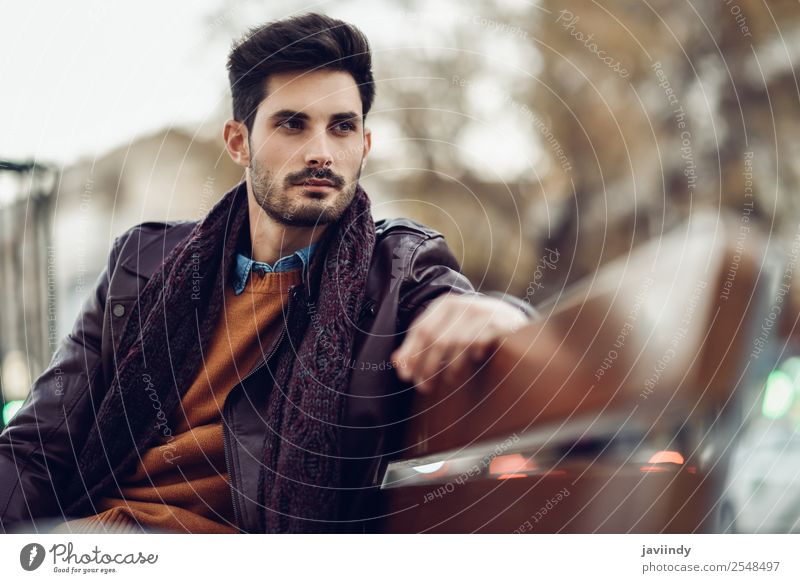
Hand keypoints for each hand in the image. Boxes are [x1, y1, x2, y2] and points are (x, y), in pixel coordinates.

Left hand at [390, 293, 528, 392]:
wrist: (511, 318)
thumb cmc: (472, 329)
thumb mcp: (446, 331)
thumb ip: (421, 345)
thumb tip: (397, 363)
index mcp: (444, 305)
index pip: (420, 329)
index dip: (410, 353)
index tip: (405, 375)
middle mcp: (461, 305)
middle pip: (435, 338)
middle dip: (427, 366)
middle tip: (424, 387)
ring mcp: (481, 312)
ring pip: (455, 343)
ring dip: (449, 367)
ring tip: (448, 379)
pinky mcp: (498, 322)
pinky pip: (478, 342)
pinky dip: (473, 356)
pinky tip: (475, 361)